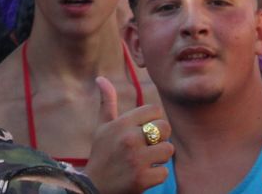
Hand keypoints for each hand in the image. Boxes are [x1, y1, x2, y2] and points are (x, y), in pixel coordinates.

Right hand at [82, 78, 174, 193]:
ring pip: (168, 150)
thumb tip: (101, 77)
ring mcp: (136, 159)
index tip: (143, 130)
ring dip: (159, 158)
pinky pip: (164, 172)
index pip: (154, 110)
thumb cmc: (101, 154)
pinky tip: (143, 175)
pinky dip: (156, 176)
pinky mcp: (142, 179)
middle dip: (160, 138)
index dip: (153, 120)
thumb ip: (107, 102)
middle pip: (165, 127)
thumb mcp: (102, 127)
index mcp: (121, 123)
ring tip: (146, 161)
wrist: (93, 187)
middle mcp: (129, 139)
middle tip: (147, 146)